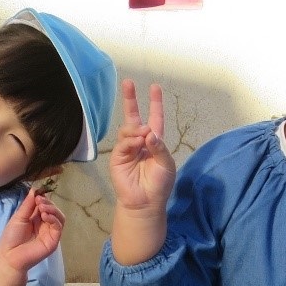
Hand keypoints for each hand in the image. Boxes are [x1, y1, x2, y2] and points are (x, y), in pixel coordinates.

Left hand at [0, 189, 63, 285]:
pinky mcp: (53, 240)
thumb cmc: (11, 238)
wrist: (10, 256)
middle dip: (48, 203)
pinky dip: (54, 218)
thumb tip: (34, 190)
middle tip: (40, 201)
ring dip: (53, 209)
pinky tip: (46, 216)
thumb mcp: (19, 217)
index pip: (45, 205)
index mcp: (36, 219)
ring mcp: (50, 233)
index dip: (43, 199)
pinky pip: (58, 227)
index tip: (38, 195)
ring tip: (43, 208)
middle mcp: (45, 225)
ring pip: (59, 217)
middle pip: (53, 210)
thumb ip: (28, 205)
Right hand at [110, 80, 174, 214]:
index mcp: (155, 142)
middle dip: (130, 99)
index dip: (155, 103)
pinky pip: (124, 142)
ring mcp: (128, 148)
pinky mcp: (118, 156)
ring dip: (136, 129)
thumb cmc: (159, 184)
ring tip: (143, 138)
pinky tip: (138, 145)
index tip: (155, 87)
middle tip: (128, 82)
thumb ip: (160, 147)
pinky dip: (131, 141)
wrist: (145, 202)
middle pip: (134, 116)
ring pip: (129, 129)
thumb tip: (149, 132)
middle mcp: (140, 142)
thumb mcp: (166, 164)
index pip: (155, 118)